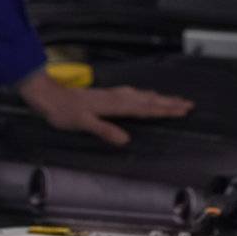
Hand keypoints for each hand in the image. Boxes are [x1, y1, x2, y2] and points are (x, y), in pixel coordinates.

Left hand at [17, 70, 194, 146]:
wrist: (49, 96)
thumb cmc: (63, 111)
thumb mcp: (83, 123)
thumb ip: (104, 130)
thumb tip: (126, 140)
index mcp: (115, 105)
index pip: (145, 108)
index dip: (164, 110)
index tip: (183, 109)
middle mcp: (116, 97)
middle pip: (148, 100)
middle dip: (168, 102)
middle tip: (187, 104)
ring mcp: (112, 95)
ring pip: (141, 96)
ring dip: (158, 98)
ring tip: (172, 100)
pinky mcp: (106, 95)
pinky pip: (133, 95)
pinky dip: (145, 96)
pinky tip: (143, 96)